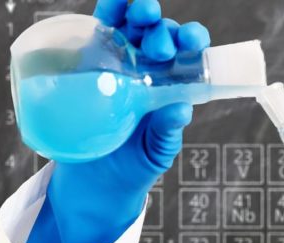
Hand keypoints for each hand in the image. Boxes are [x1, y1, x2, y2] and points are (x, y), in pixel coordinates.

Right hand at [18, 0, 209, 242]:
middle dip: (164, 30)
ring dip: (137, 13)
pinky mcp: (90, 61)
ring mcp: (119, 62)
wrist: (94, 184)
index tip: (193, 42)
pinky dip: (108, 14)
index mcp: (172, 86)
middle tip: (161, 46)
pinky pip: (100, 31)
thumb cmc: (133, 166)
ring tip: (141, 13)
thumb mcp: (155, 152)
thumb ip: (166, 131)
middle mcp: (149, 69)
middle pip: (161, 35)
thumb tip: (181, 110)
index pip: (188, 55)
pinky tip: (111, 11)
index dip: (193, 41)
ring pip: (132, 26)